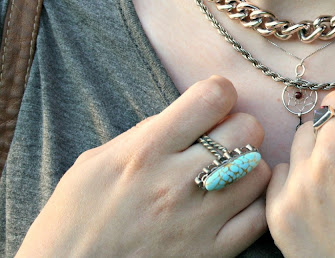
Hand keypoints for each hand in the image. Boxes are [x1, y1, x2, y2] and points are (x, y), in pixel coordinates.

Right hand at [16, 76, 269, 256]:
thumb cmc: (74, 217)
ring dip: (248, 166)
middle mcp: (178, 180)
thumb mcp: (97, 160)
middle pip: (247, 129)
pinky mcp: (212, 252)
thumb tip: (185, 117)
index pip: (213, 96)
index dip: (218, 93)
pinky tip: (233, 203)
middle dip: (237, 126)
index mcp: (147, 149)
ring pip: (259, 171)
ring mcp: (199, 219)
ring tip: (228, 173)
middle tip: (220, 139)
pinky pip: (259, 217)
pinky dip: (253, 205)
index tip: (210, 104)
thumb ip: (146, 134)